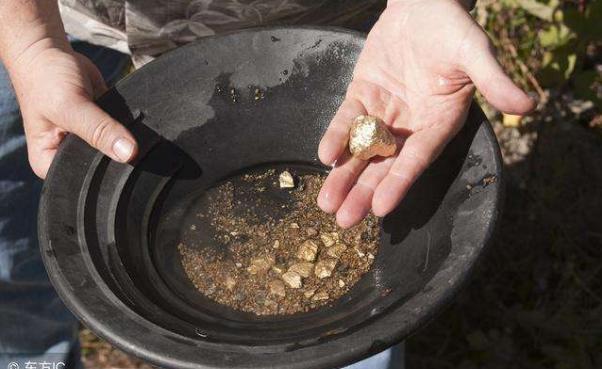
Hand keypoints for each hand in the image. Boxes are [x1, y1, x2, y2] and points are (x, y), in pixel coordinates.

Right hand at [9, 45, 136, 177]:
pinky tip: (136, 121)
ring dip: (127, 141)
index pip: (84, 180)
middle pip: (101, 167)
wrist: (50, 52)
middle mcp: (68, 157)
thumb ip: (99, 130)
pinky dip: (130, 128)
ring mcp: (87, 144)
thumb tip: (129, 152)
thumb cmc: (46, 78)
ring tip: (131, 127)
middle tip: (131, 140)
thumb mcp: (70, 106)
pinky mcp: (102, 129)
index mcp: (48, 162)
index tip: (125, 159)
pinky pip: (123, 135)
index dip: (105, 172)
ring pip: (115, 151)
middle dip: (117, 155)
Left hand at [317, 0, 534, 227]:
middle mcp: (411, 125)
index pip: (418, 158)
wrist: (423, 3)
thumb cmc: (453, 27)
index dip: (400, 182)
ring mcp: (385, 112)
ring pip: (361, 149)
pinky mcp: (363, 96)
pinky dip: (336, 136)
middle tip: (344, 221)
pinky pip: (347, 120)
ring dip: (344, 175)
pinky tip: (325, 156)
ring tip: (327, 203)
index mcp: (440, 122)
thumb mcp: (475, 52)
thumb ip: (494, 80)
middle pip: (385, 164)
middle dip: (364, 191)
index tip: (381, 208)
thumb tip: (530, 106)